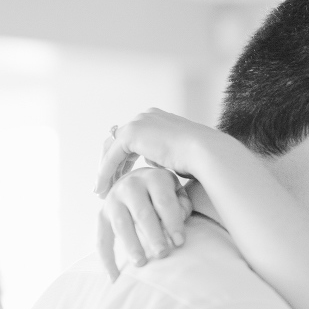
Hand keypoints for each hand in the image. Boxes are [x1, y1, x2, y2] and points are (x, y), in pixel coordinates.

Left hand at [95, 108, 223, 197]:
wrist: (205, 153)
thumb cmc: (201, 160)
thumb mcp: (179, 157)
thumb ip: (165, 157)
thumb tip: (156, 164)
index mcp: (159, 120)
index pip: (133, 139)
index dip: (125, 160)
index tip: (123, 178)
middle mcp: (146, 117)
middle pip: (119, 142)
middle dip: (112, 164)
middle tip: (107, 184)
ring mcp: (138, 123)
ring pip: (112, 148)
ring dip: (106, 170)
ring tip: (102, 190)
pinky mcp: (132, 133)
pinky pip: (112, 156)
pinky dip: (106, 172)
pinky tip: (103, 188)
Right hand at [97, 167, 192, 280]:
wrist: (139, 182)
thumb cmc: (166, 194)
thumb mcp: (178, 193)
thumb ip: (182, 206)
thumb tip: (177, 223)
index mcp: (154, 178)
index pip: (164, 202)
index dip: (172, 222)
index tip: (180, 242)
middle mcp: (130, 185)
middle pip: (142, 213)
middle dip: (153, 235)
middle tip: (162, 254)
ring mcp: (113, 200)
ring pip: (121, 224)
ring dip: (131, 245)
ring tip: (141, 263)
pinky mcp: (102, 215)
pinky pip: (101, 238)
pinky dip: (107, 259)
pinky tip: (115, 277)